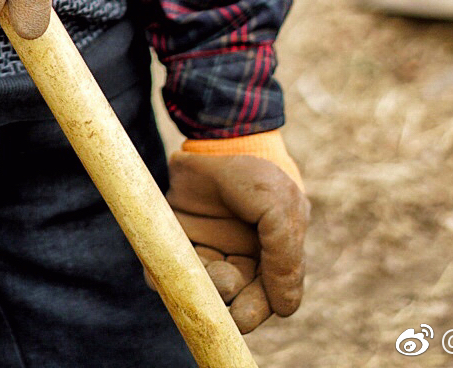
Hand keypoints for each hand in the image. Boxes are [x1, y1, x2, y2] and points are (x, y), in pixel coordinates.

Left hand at [165, 152, 308, 332]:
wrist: (219, 140)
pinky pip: (167, 271)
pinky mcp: (178, 242)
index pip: (263, 303)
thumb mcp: (280, 210)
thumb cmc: (258, 176)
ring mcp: (207, 253)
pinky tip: (176, 265)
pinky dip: (167, 276)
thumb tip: (285, 310)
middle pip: (230, 305)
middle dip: (228, 308)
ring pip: (200, 291)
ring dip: (203, 289)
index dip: (253, 312)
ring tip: (213, 269)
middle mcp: (238, 263)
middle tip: (227, 289)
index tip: (244, 313)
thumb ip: (286, 259)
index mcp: (269, 261)